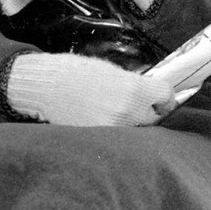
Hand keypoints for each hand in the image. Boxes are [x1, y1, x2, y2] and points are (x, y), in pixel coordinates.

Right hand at [4, 52, 176, 126]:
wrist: (45, 87)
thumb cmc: (76, 72)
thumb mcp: (112, 71)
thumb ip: (135, 84)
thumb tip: (149, 94)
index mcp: (135, 89)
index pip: (166, 96)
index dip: (165, 98)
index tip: (161, 100)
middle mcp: (129, 110)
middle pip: (154, 117)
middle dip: (149, 113)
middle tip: (140, 109)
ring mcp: (115, 127)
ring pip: (136, 130)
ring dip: (131, 125)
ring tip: (116, 115)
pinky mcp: (100, 138)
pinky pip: (118, 138)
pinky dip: (115, 133)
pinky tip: (103, 121)